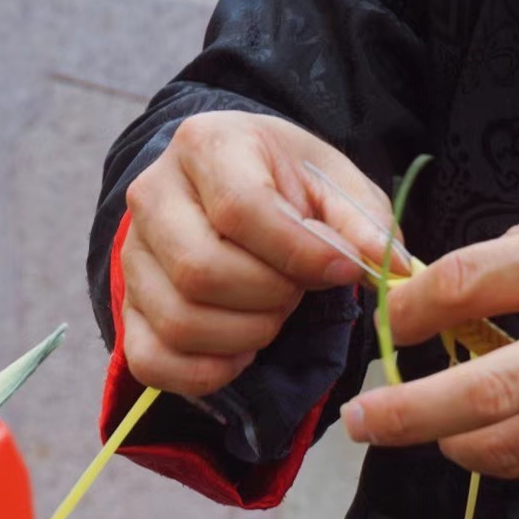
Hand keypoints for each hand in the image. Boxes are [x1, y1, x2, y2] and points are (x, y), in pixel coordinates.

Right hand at [120, 111, 397, 395]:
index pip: (239, 210)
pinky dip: (205, 373)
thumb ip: (363, 223)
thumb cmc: (286, 183)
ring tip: (272, 315)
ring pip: (179, 320)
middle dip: (269, 297)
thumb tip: (391, 269)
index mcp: (205, 145)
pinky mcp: (128, 309)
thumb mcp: (333, 182)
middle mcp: (152, 196)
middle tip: (296, 291)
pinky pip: (151, 362)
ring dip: (245, 335)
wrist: (229, 186)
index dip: (299, 253)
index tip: (343, 271)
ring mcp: (131, 257)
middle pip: (201, 271)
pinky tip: (240, 353)